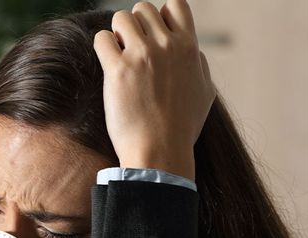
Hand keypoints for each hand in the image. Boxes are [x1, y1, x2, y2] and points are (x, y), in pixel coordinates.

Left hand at [93, 0, 215, 180]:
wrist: (160, 153)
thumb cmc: (182, 129)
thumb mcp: (205, 93)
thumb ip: (199, 65)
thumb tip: (192, 50)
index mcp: (189, 48)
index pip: (175, 5)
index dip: (161, 17)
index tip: (155, 39)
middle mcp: (166, 46)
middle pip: (143, 9)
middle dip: (135, 27)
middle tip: (133, 52)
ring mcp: (142, 56)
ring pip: (120, 18)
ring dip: (117, 34)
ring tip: (120, 58)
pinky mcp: (118, 71)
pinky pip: (102, 39)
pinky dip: (102, 47)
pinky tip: (109, 65)